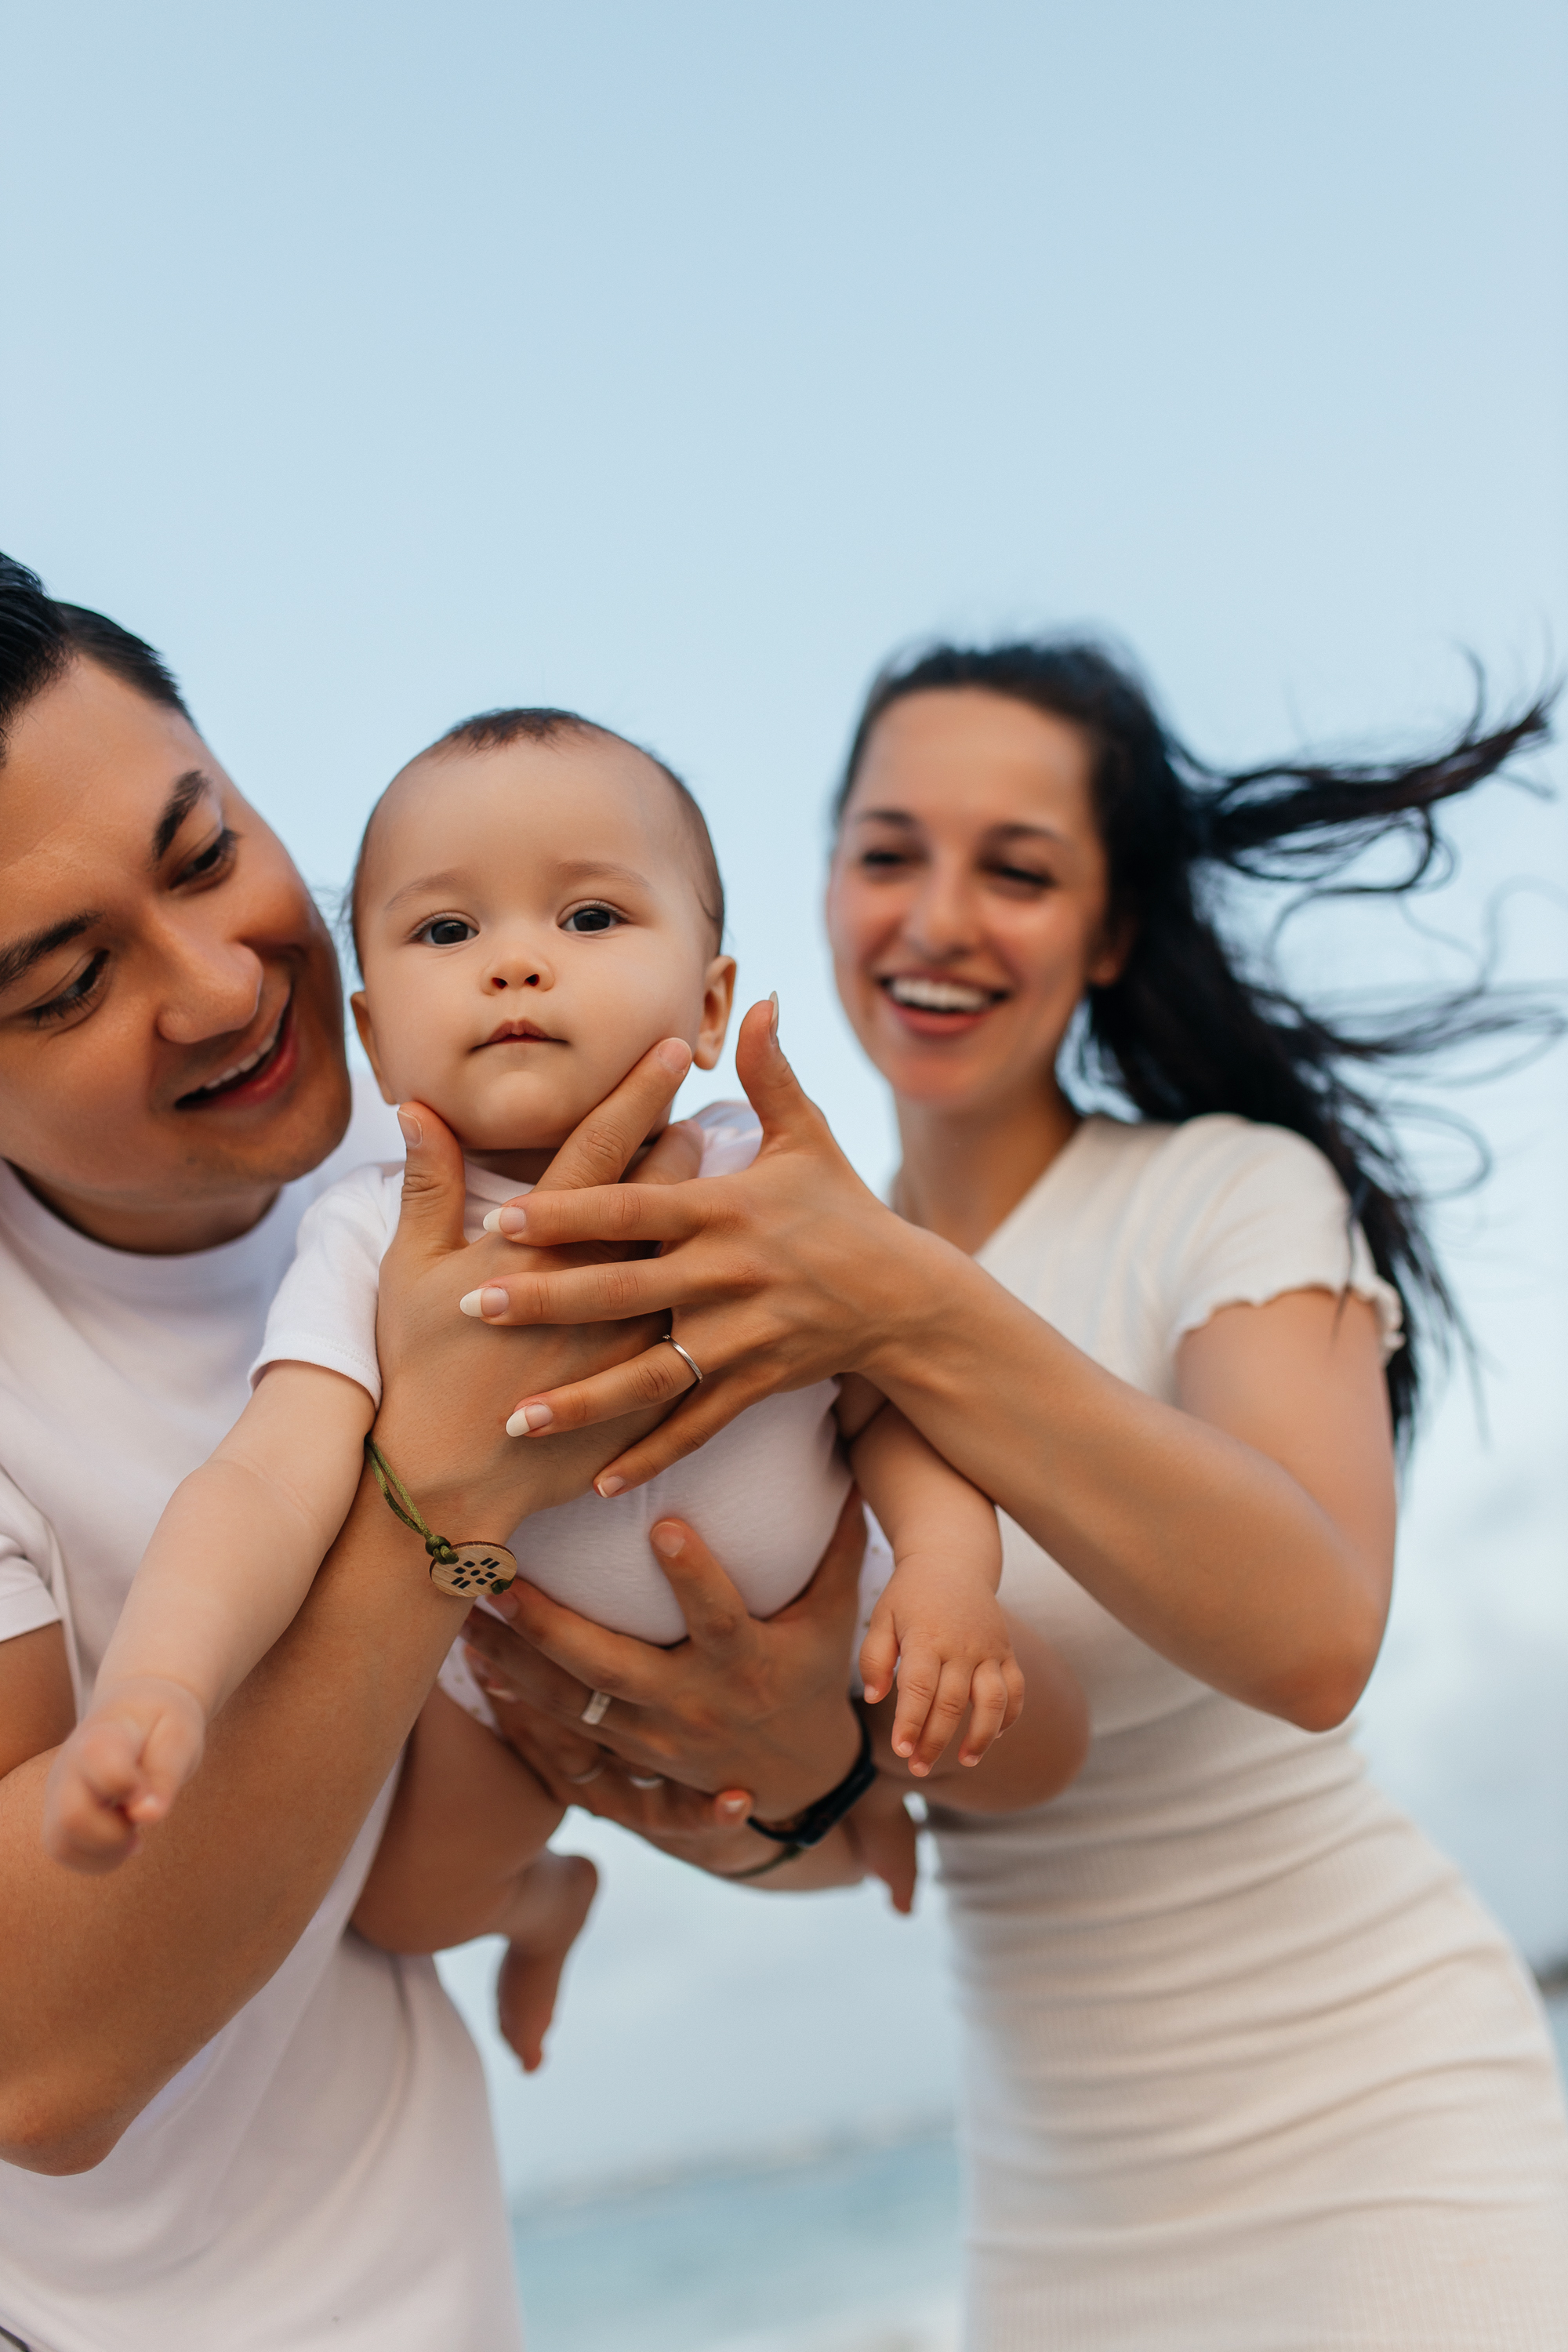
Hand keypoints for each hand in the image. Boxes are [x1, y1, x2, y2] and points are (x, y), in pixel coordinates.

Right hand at [42, 1677, 206, 1873]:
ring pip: (60, 1844)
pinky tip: (125, 1839)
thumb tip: (149, 1816)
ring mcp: (57, 1791)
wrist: (135, 1710)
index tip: (147, 1792)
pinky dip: (98, 1859)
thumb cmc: (161, 1723)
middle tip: (144, 1818)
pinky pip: (65, 1852)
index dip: (124, 1784)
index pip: (96, 1757)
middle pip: (72, 1817)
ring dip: (106, 1852)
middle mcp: (70, 1764)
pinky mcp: (58, 1813)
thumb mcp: (179, 1735)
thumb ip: (166, 1772)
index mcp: (105, 1734)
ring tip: (135, 1833)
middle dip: (116, 1835)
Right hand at [369, 1039, 704, 1529]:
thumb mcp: (409, 1268)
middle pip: (664, 1192)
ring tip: (727, 1190)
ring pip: (690, 1253)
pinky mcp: (647, 1381)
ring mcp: (630, 1333)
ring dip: (706, 1217)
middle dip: (688, 1146)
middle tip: (708, 1114)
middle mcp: (599, 1279)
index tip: (675, 1049)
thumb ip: (429, 1183)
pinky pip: (694, 1326)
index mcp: (542, 1242)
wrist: (447, 1477)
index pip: (603, 1147)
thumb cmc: (419, 1365)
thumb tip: (418, 1106)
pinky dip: (707, 1294)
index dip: (640, 1092)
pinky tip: (724, 1277)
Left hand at [449, 1000, 956, 1493]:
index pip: (633, 1210)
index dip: (570, 1213)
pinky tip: (595, 1481)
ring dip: (581, 1401)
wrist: (910, 1299)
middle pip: (621, 1291)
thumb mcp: (811, 1138)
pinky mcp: (757, 1385)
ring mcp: (742, 1337)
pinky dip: (649, 1457)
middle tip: (473, 1305)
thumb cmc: (847, 1212)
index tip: (505, 1216)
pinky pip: (694, 1427)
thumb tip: (757, 998)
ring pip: (648, 1375)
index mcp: (725, 1211)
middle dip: (545, 1301)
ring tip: (516, 1418)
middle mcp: (727, 1276)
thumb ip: (770, 1073)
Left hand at [460, 1488, 867, 1825]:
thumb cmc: (815, 1676)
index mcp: (747, 1660)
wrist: (799, 1782)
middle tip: (496, 1574)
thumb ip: (838, 1542)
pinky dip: (517, 1702)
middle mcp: (695, 1702)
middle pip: (612, 1666)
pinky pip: (563, 1734)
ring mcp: (654, 1736)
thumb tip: (851, 1454)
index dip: (695, 1576)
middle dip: (549, 1623)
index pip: (719, 1615)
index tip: (664, 1523)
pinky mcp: (629, 1757)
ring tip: (462, 1612)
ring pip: (571, 1701)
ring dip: (511, 1658)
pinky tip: (474, 1667)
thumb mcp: (835, 1616)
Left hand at [859, 1563, 1024, 1773]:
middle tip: (918, 1767)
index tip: (901, 1751)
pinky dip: (1008, 1717)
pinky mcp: (1006, 1651)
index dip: (911, 1724)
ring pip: (992, 1701)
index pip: (919, 1689)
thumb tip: (876, 1698)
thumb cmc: (910, 1594)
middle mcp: (962, 1645)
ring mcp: (989, 1649)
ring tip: (965, 1762)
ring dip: (981, 1737)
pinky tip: (992, 1737)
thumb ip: (874, 1657)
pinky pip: (1016, 1690)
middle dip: (935, 1741)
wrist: (953, 1560)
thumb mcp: (883, 1616)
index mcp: (926, 1636)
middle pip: (953, 1704)